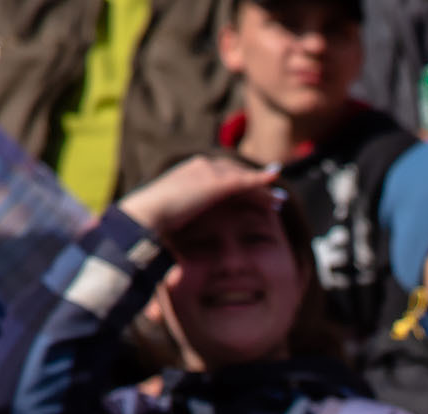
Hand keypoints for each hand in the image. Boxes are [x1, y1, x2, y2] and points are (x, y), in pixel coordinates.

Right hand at [119, 155, 280, 236]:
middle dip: (255, 184)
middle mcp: (200, 166)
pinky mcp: (216, 182)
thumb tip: (183, 232)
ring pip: (243, 177)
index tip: (252, 195)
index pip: (221, 174)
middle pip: (235, 172)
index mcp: (189, 172)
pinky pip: (244, 181)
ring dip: (263, 188)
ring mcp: (208, 172)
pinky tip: (275, 181)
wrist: (147, 213)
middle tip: (275, 199)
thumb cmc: (152, 220)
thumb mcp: (171, 215)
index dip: (239, 183)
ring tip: (279, 202)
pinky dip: (260, 180)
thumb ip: (183, 215)